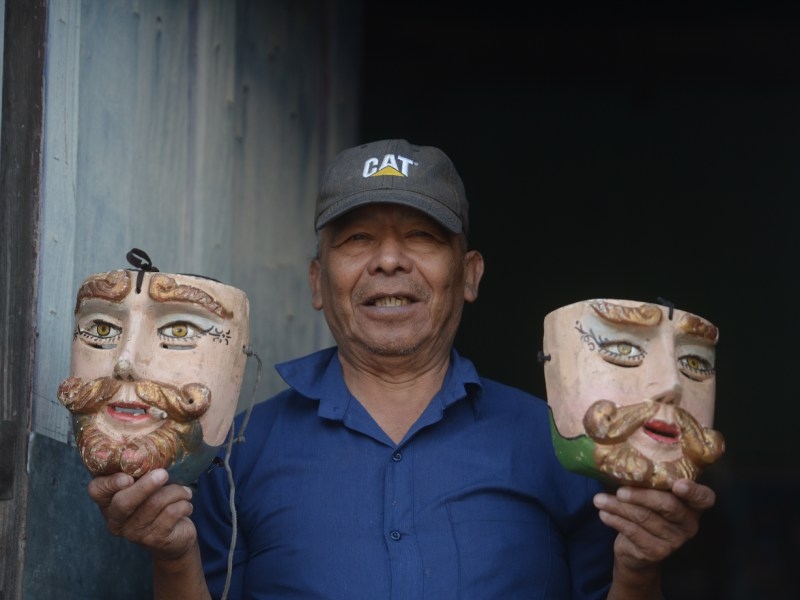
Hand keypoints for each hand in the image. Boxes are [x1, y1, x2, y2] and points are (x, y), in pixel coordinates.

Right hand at [87, 468, 196, 560]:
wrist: (175, 534)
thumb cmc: (157, 500)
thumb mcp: (146, 485)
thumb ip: (142, 471)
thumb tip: (153, 448)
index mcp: (108, 500)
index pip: (97, 490)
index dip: (109, 484)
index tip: (127, 478)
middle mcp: (116, 519)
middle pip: (123, 503)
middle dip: (145, 486)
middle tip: (163, 473)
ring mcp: (134, 533)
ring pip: (153, 505)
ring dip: (175, 492)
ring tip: (186, 491)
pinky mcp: (154, 540)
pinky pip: (170, 515)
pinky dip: (183, 504)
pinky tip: (186, 503)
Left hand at [594, 478, 715, 570]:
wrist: (637, 549)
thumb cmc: (645, 510)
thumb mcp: (650, 494)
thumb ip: (647, 480)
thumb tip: (620, 458)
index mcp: (692, 505)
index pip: (704, 497)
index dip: (693, 491)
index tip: (677, 484)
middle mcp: (689, 523)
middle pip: (668, 505)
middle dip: (641, 496)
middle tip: (619, 491)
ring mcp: (675, 540)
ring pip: (645, 518)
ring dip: (618, 507)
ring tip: (599, 500)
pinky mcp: (658, 552)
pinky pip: (634, 532)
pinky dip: (615, 520)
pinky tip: (603, 513)